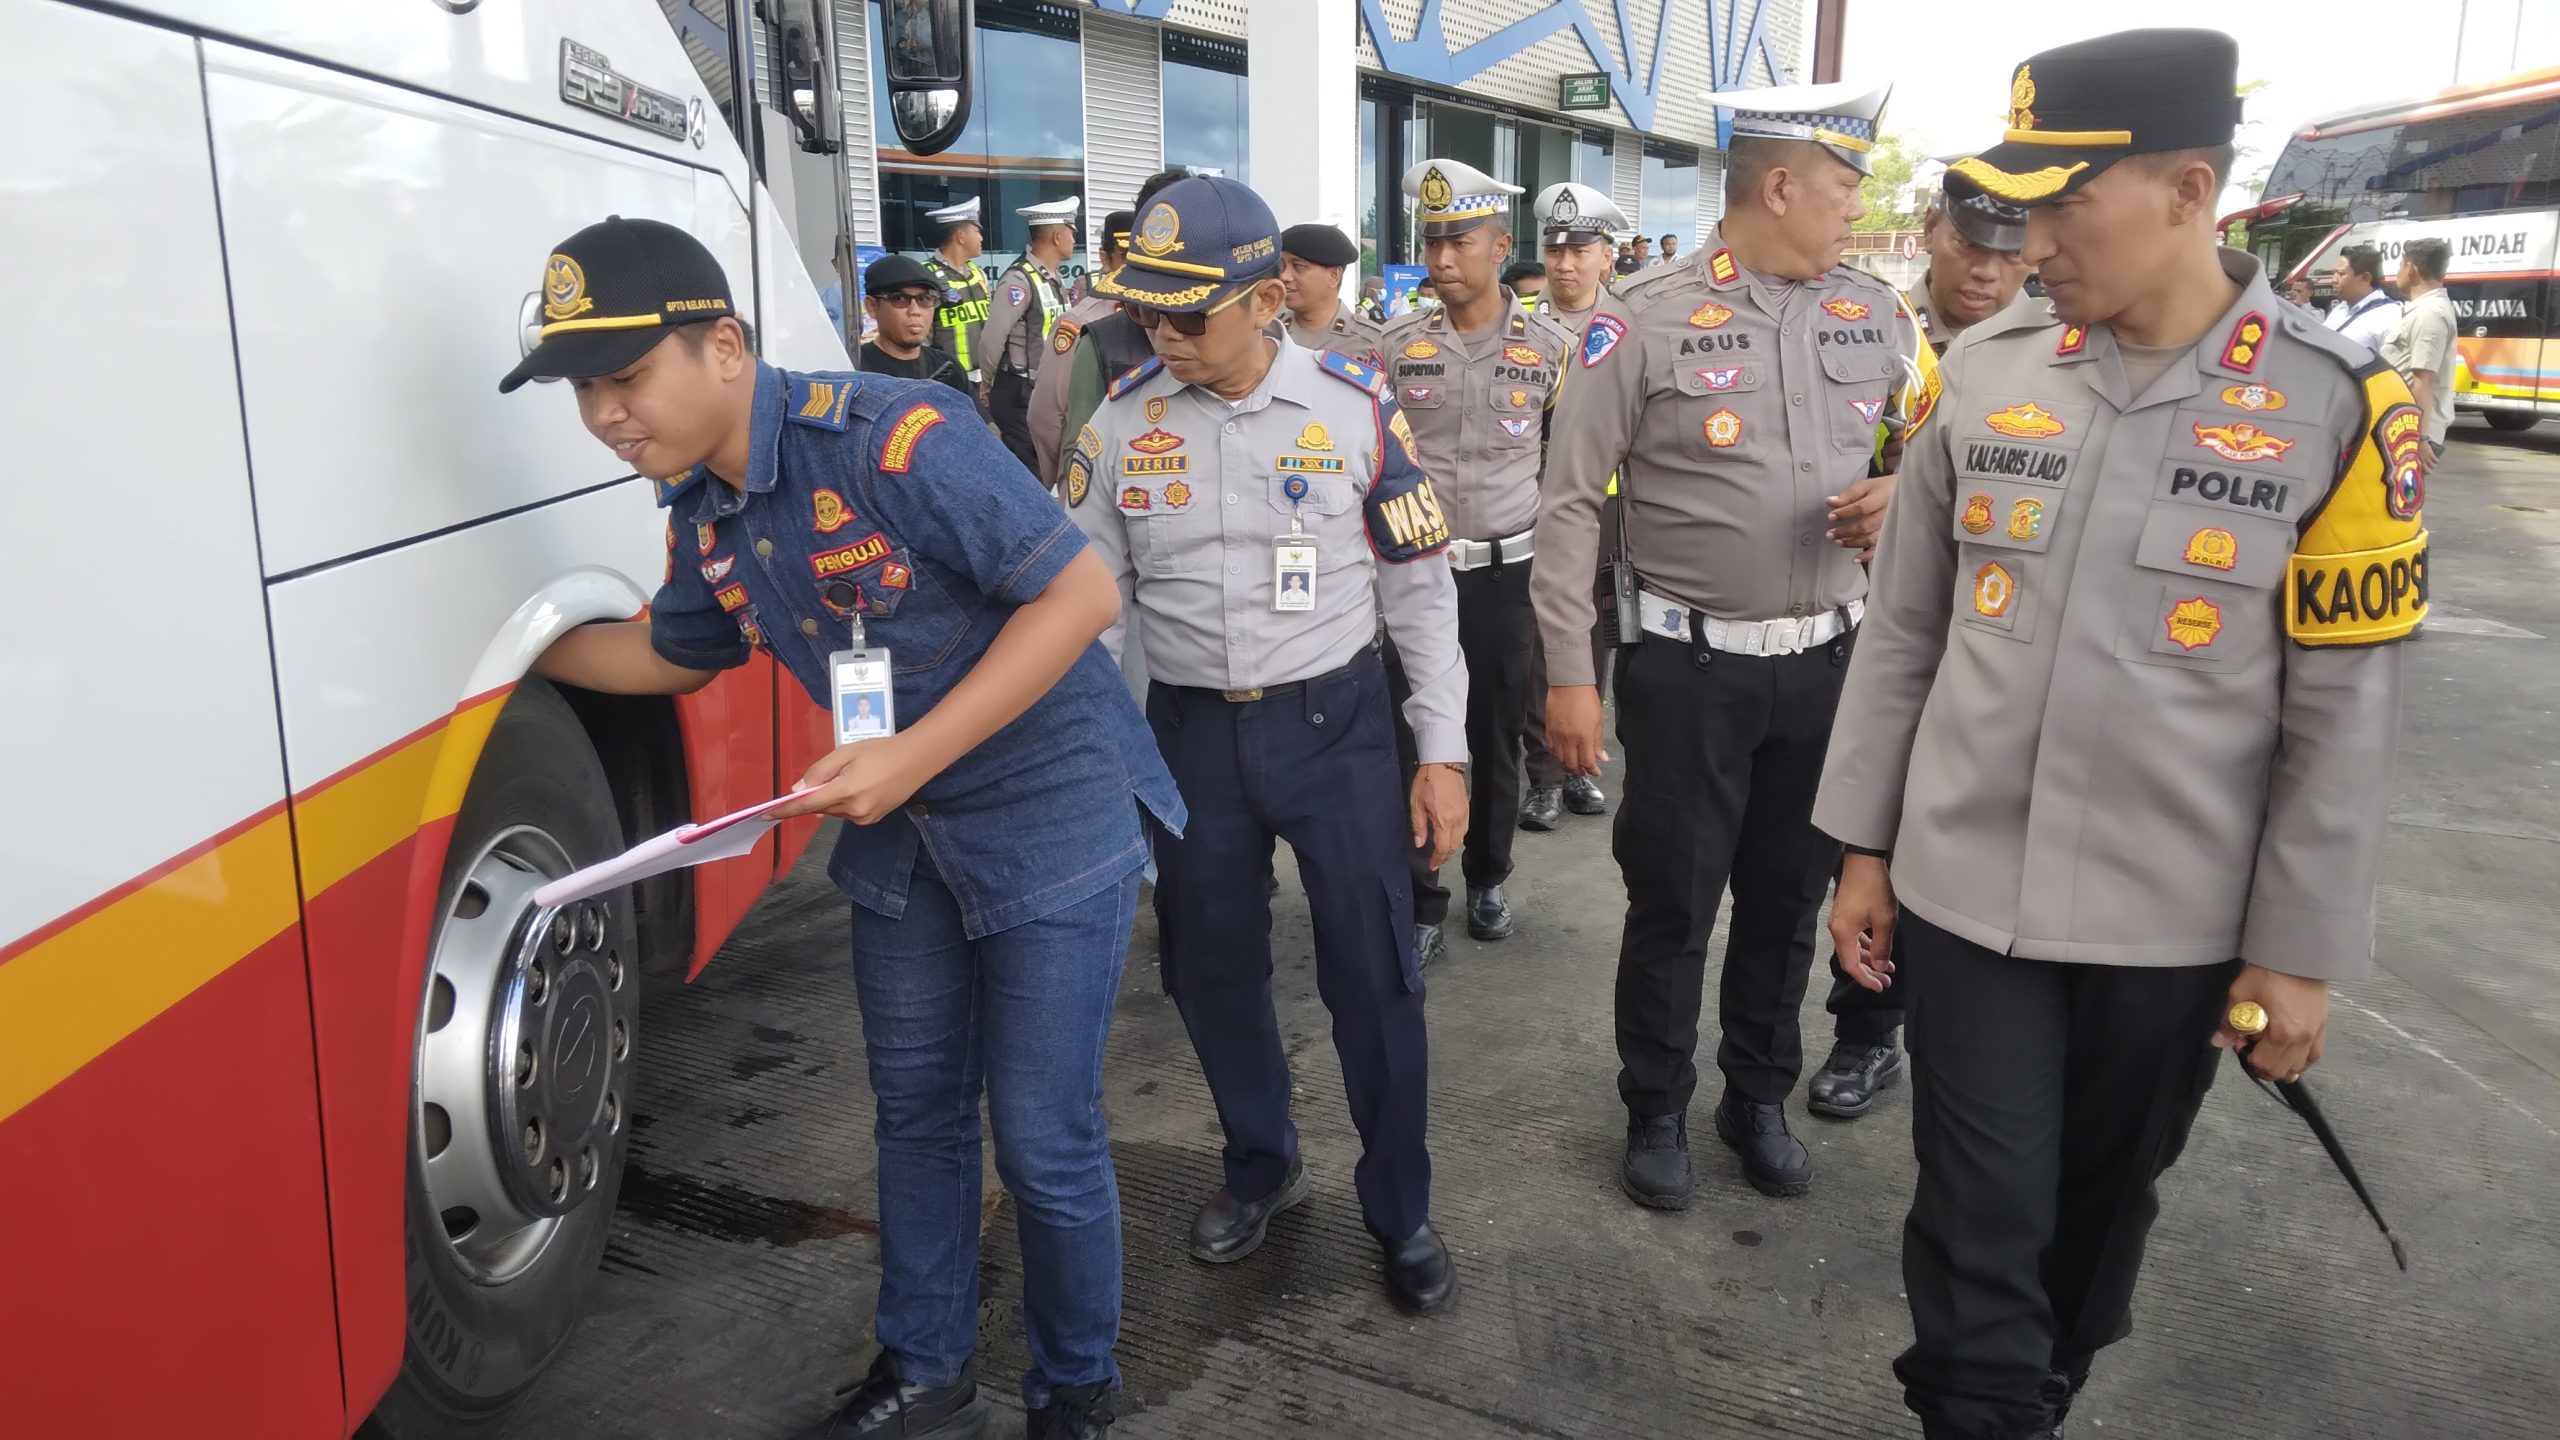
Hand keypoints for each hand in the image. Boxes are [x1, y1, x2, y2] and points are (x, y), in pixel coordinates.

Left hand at [772, 734, 938, 825]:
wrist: (917, 759)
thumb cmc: (881, 750)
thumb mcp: (846, 752)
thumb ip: (820, 771)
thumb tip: (797, 789)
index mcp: (846, 791)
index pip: (807, 805)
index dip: (785, 810)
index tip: (766, 814)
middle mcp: (854, 810)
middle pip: (821, 807)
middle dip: (817, 794)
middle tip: (836, 772)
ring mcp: (865, 818)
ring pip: (834, 810)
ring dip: (833, 797)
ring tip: (855, 775)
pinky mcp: (872, 819)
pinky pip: (848, 813)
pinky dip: (845, 802)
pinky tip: (862, 786)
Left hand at [1409, 764, 1468, 869]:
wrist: (1443, 764)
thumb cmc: (1426, 781)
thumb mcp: (1416, 804)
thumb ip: (1418, 826)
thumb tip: (1419, 843)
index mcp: (1443, 821)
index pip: (1442, 847)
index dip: (1437, 859)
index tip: (1432, 866)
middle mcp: (1457, 821)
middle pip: (1453, 846)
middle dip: (1444, 857)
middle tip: (1436, 862)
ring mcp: (1464, 815)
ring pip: (1460, 839)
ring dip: (1452, 848)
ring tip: (1442, 853)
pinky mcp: (1467, 809)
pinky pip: (1464, 829)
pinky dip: (1458, 838)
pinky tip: (1451, 838)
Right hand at [1544, 684, 1607, 776]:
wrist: (1568, 685)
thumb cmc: (1587, 700)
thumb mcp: (1598, 721)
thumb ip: (1598, 741)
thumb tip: (1602, 758)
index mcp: (1584, 737)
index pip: (1587, 762)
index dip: (1592, 771)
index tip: (1596, 773)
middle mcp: (1569, 740)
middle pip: (1572, 764)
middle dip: (1579, 771)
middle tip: (1584, 771)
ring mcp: (1557, 736)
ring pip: (1560, 759)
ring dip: (1567, 765)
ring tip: (1573, 766)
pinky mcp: (1549, 730)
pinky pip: (1551, 749)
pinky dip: (1557, 755)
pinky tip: (1562, 755)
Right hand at [1826, 853, 1897, 991]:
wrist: (1864, 861)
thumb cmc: (1875, 889)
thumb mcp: (1884, 921)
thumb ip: (1882, 947)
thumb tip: (1880, 967)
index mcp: (1843, 933)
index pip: (1851, 966)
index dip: (1866, 979)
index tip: (1881, 987)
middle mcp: (1837, 930)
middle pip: (1850, 959)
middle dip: (1869, 971)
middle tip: (1887, 980)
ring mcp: (1839, 921)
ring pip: (1852, 948)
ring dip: (1869, 959)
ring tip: (1888, 966)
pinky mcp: (1844, 914)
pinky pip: (1853, 937)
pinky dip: (1865, 946)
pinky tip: (1878, 947)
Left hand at [1827, 471, 1897, 561]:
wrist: (1908, 494)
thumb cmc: (1886, 488)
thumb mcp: (1868, 485)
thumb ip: (1850, 494)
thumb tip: (1830, 501)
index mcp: (1883, 497)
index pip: (1862, 507)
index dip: (1845, 513)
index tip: (1831, 516)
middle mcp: (1889, 513)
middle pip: (1866, 526)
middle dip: (1846, 531)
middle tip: (1831, 534)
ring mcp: (1892, 527)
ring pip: (1872, 539)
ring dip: (1853, 543)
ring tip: (1839, 542)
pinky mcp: (1892, 536)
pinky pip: (1880, 548)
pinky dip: (1867, 556)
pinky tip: (1855, 559)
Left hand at [2212, 964, 2329, 1081]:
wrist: (2298, 955)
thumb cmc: (2268, 973)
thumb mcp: (2240, 994)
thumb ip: (2229, 1022)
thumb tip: (2219, 1041)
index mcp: (2283, 1033)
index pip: (2264, 1064)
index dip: (2247, 1057)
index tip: (2240, 1041)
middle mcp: (2303, 1039)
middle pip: (2282, 1071)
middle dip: (2262, 1064)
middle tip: (2252, 1045)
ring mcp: (2316, 1034)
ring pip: (2299, 1067)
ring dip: (2281, 1065)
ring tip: (2268, 1048)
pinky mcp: (2323, 1027)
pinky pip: (2314, 1055)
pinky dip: (2300, 1060)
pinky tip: (2288, 1051)